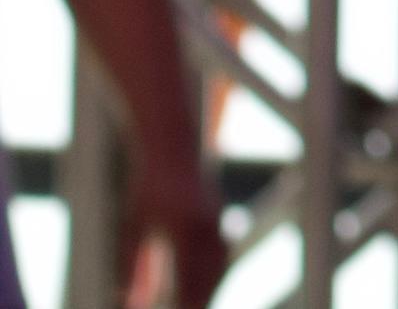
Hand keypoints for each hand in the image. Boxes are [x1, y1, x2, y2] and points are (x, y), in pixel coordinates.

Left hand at [122, 150, 224, 308]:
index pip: (188, 275)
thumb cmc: (147, 188)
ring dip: (210, 288)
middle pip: (209, 274)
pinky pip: (221, 252)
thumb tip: (131, 303)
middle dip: (201, 299)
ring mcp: (216, 219)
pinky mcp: (219, 218)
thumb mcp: (134, 228)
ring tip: (197, 306)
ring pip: (219, 264)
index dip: (184, 301)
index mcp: (182, 227)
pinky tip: (205, 285)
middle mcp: (205, 224)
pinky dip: (215, 273)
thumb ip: (135, 268)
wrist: (174, 148)